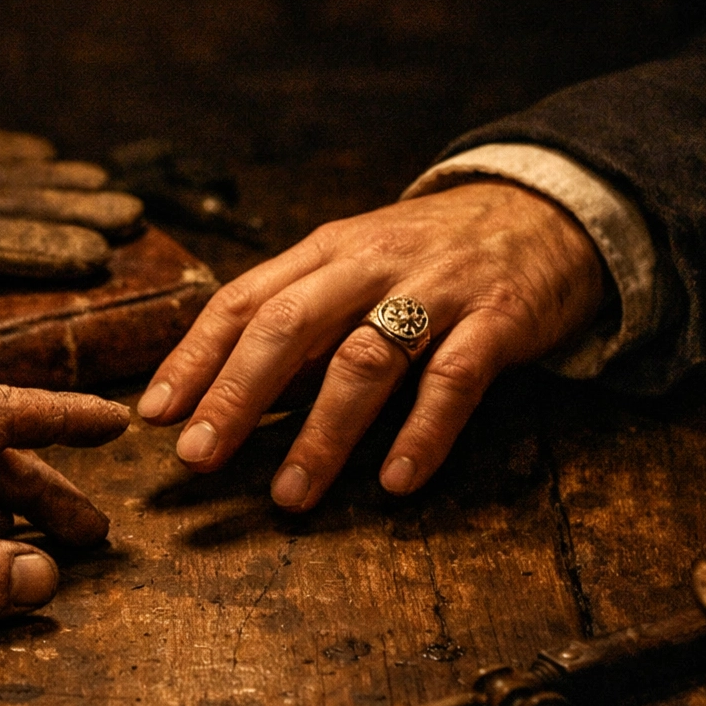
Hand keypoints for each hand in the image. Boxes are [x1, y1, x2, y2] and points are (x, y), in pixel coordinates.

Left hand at [136, 182, 606, 509]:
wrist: (550, 211)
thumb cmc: (432, 256)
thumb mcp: (358, 268)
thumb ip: (301, 324)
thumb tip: (225, 395)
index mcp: (327, 251)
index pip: (244, 300)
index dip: (194, 357)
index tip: (156, 414)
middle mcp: (372, 263)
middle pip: (288, 324)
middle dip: (236, 394)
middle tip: (197, 458)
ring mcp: (437, 289)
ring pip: (365, 357)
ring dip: (322, 433)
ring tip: (289, 494)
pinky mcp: (499, 318)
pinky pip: (455, 379)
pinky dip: (422, 433)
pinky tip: (395, 482)